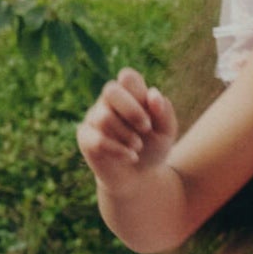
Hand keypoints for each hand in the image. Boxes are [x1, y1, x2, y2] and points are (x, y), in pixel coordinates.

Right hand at [77, 67, 177, 195]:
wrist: (140, 177)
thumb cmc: (153, 148)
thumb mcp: (166, 132)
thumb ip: (164, 112)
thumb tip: (153, 94)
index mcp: (129, 92)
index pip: (128, 77)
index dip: (139, 93)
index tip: (152, 114)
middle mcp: (108, 101)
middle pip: (110, 90)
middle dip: (131, 111)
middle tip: (146, 129)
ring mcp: (94, 117)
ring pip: (104, 117)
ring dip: (127, 135)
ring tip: (138, 148)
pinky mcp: (85, 137)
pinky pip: (97, 139)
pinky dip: (118, 150)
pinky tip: (131, 157)